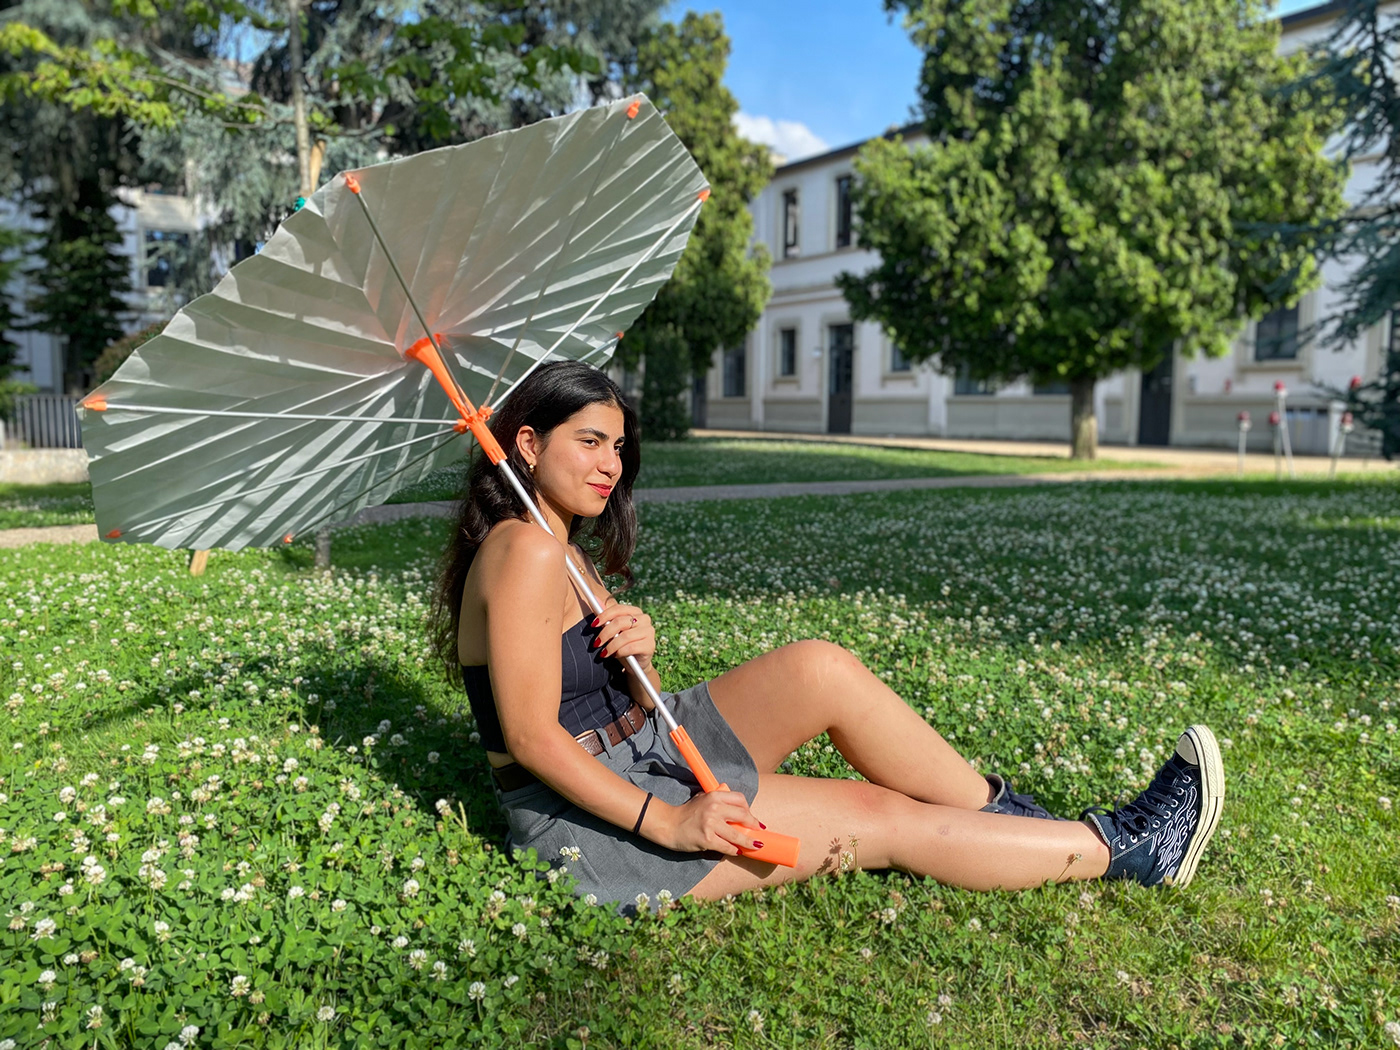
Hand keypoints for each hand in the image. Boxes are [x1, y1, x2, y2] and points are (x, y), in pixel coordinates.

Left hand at [591, 598, 654, 670]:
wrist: (636, 663)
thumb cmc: (623, 644)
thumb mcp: (614, 631)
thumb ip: (606, 617)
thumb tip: (595, 599)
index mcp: (636, 611)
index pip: (618, 609)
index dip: (604, 616)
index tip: (593, 625)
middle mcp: (644, 619)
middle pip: (620, 622)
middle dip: (605, 633)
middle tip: (596, 643)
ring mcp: (649, 632)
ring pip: (624, 636)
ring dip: (611, 646)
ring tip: (604, 652)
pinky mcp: (650, 645)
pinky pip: (630, 647)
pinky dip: (619, 652)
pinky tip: (615, 655)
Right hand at [648, 785, 764, 855]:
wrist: (668, 825)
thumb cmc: (687, 812)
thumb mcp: (702, 798)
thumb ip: (719, 800)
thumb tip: (738, 808)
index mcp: (714, 796)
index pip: (740, 799)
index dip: (749, 809)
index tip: (752, 817)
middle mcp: (714, 808)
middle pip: (743, 816)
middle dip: (754, 825)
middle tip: (758, 831)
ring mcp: (711, 824)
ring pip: (738, 835)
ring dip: (749, 842)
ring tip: (756, 845)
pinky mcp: (707, 839)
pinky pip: (727, 847)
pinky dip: (734, 850)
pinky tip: (737, 851)